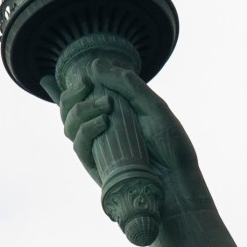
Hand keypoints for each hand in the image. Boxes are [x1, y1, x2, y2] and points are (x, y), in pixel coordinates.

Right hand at [56, 57, 205, 211]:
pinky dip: (85, 130)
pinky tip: (103, 123)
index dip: (78, 84)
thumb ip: (127, 85)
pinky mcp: (95, 166)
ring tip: (105, 106)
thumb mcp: (153, 107)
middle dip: (72, 94)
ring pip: (69, 125)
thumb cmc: (170, 145)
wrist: (177, 181)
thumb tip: (95, 64)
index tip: (87, 75)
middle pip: (69, 109)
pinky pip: (78, 146)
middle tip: (86, 83)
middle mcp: (102, 129)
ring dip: (81, 109)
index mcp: (115, 113)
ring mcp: (97, 148)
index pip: (84, 95)